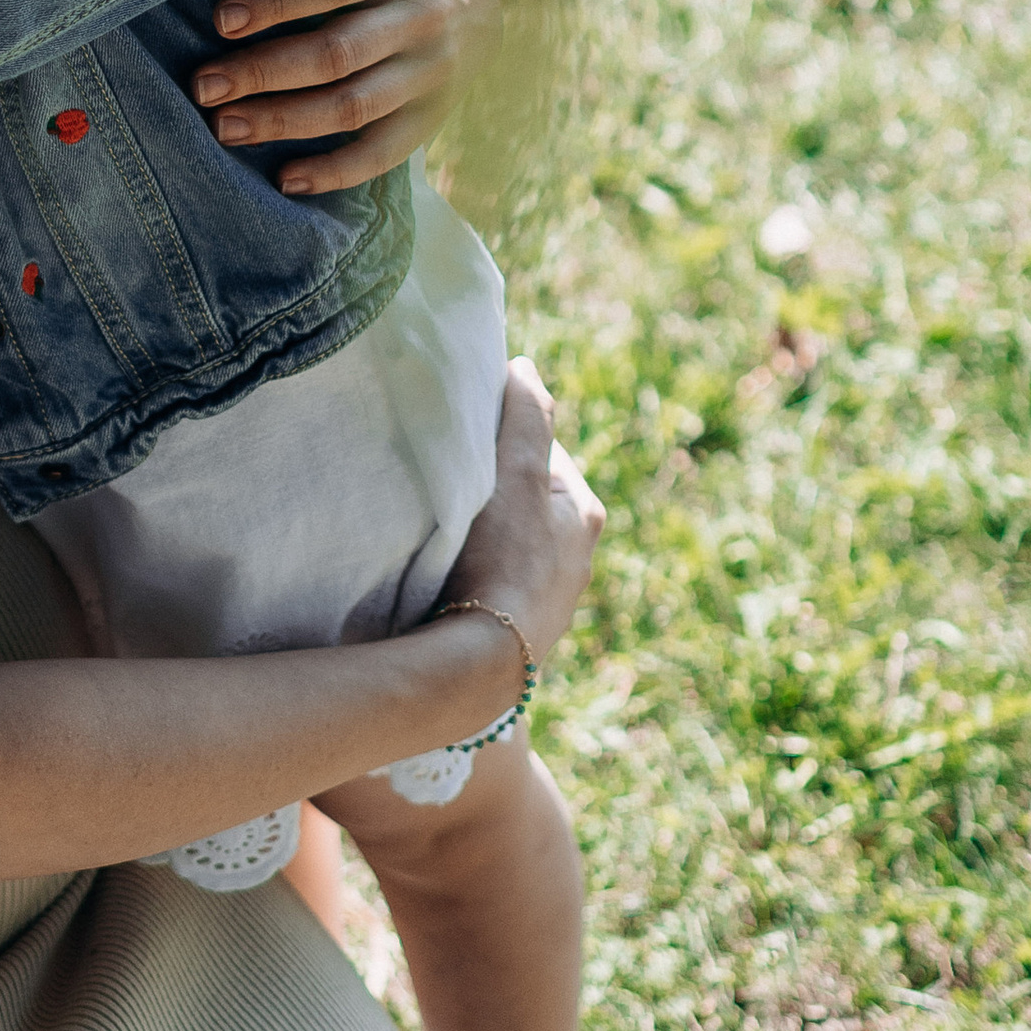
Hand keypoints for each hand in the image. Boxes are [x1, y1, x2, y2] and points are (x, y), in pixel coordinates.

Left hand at [190, 0, 499, 195]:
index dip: (280, 2)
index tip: (220, 18)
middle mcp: (422, 16)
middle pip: (338, 54)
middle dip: (266, 73)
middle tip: (202, 85)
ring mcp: (431, 73)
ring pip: (355, 108)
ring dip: (285, 123)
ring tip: (222, 127)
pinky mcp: (432, 118)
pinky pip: (385, 153)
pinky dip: (338, 172)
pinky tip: (286, 181)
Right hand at [433, 359, 602, 679]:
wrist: (484, 661)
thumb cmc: (503, 560)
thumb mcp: (517, 473)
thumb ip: (525, 417)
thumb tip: (526, 368)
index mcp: (583, 514)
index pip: (544, 453)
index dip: (505, 441)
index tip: (469, 442)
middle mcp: (578, 559)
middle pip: (528, 502)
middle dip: (496, 491)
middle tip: (454, 487)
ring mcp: (551, 601)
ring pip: (513, 546)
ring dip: (486, 536)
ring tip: (447, 534)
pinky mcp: (522, 633)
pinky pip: (498, 584)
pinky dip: (478, 573)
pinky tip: (450, 578)